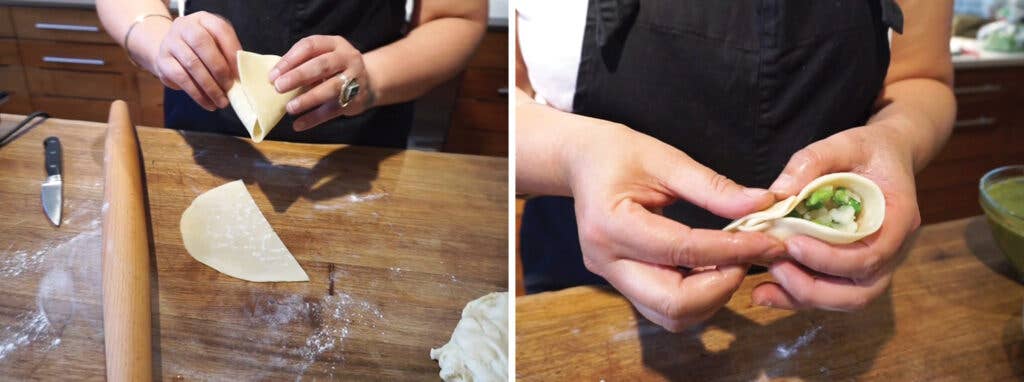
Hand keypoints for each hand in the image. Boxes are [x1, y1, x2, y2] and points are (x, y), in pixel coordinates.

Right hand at [152, 11, 240, 110]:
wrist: (171, 50)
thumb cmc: (202, 50)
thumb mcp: (216, 45)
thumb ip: (228, 56)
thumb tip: (240, 78)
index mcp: (204, 19)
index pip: (220, 30)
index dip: (232, 52)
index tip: (240, 73)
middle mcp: (185, 27)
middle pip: (203, 44)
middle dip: (219, 69)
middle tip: (230, 88)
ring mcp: (170, 42)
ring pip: (192, 64)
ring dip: (210, 87)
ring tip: (221, 101)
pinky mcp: (162, 61)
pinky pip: (181, 78)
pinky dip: (197, 94)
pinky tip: (208, 103)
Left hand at [269, 35, 374, 131]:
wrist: (370, 82)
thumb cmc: (336, 69)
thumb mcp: (324, 57)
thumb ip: (304, 63)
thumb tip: (276, 78)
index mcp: (335, 44)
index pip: (310, 46)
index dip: (290, 60)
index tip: (273, 75)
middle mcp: (348, 58)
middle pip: (322, 65)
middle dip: (298, 76)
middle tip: (279, 88)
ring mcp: (355, 79)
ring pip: (330, 88)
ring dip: (308, 99)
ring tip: (290, 108)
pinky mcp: (356, 99)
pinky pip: (333, 110)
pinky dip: (314, 118)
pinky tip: (299, 124)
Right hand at [567, 122, 785, 331]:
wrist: (580, 163)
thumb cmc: (618, 153)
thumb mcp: (665, 159)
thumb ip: (712, 187)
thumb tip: (762, 205)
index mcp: (611, 225)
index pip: (682, 251)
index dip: (732, 250)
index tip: (769, 242)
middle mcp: (606, 261)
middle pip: (673, 303)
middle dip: (722, 286)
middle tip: (749, 257)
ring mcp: (610, 278)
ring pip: (670, 316)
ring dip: (711, 298)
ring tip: (731, 262)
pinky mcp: (620, 284)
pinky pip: (663, 309)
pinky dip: (696, 298)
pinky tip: (710, 268)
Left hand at [752, 123, 920, 310]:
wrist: (886, 156)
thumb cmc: (867, 150)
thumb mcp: (844, 142)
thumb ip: (812, 162)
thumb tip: (777, 193)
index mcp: (898, 218)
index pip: (871, 255)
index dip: (831, 258)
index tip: (792, 243)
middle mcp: (892, 250)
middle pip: (860, 292)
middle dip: (814, 288)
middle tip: (775, 266)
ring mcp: (876, 265)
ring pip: (846, 301)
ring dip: (803, 298)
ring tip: (763, 286)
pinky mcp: (854, 271)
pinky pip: (830, 295)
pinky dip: (797, 298)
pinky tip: (763, 293)